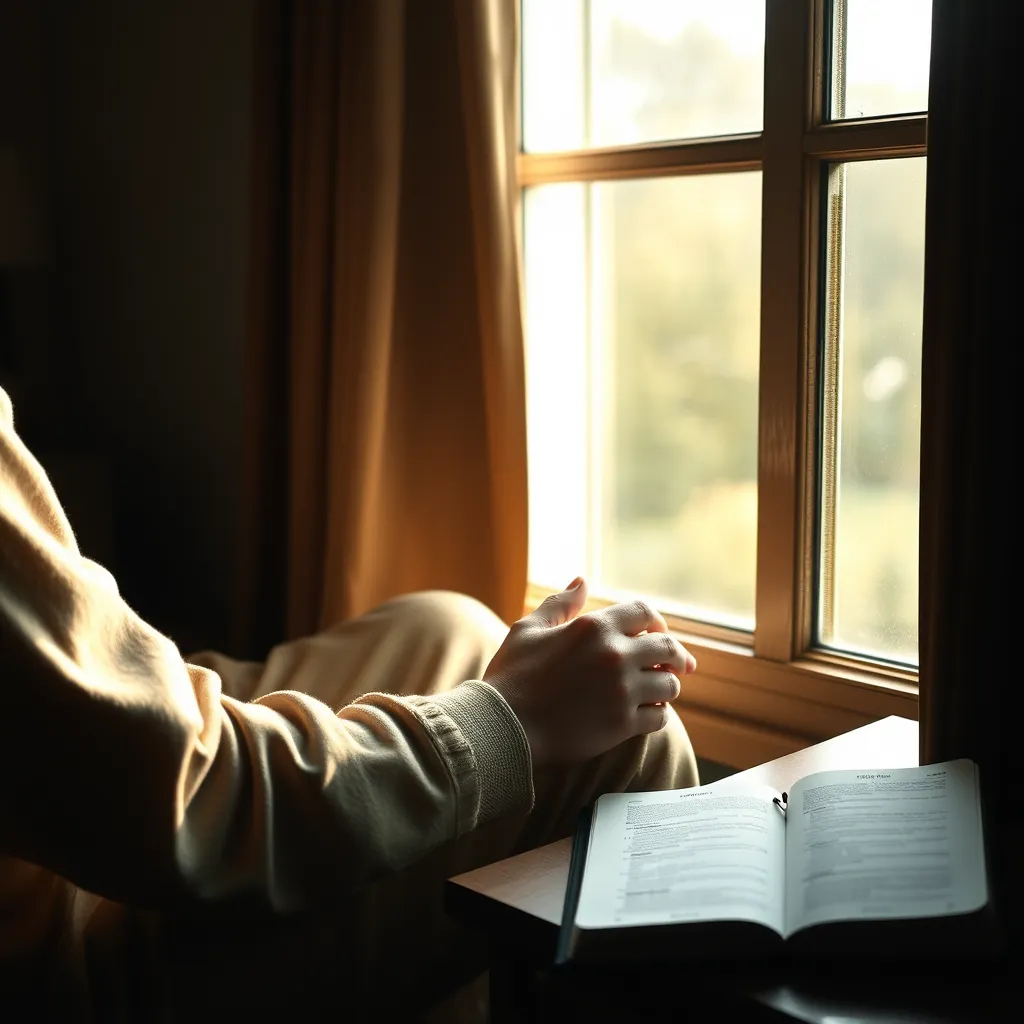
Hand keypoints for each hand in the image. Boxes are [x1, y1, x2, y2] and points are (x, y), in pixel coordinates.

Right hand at [483, 577, 696, 765]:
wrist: (502, 725)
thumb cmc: (512, 675)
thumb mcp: (529, 629)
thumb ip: (561, 603)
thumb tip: (582, 581)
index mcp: (594, 627)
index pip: (645, 612)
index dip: (656, 622)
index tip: (658, 634)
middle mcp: (615, 655)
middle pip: (667, 648)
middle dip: (676, 655)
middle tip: (680, 665)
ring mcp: (622, 691)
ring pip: (669, 685)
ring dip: (666, 687)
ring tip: (659, 691)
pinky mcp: (622, 724)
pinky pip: (660, 717)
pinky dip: (658, 715)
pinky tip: (647, 714)